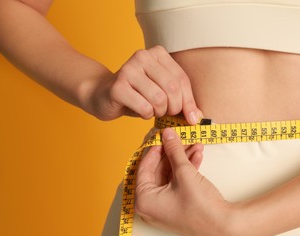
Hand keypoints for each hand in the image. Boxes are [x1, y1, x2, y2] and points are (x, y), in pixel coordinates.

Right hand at [85, 45, 201, 123]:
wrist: (102, 95)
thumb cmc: (137, 95)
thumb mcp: (161, 92)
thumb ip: (180, 100)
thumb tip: (197, 117)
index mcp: (157, 53)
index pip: (182, 79)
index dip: (189, 102)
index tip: (192, 119)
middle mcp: (143, 56)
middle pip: (172, 88)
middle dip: (174, 108)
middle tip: (168, 114)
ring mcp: (128, 70)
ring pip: (159, 99)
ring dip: (159, 112)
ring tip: (152, 110)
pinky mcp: (118, 86)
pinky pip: (144, 107)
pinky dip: (146, 115)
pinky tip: (140, 110)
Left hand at [135, 128, 234, 235]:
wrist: (223, 225)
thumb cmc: (200, 205)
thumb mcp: (184, 172)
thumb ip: (173, 150)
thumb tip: (167, 134)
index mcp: (144, 200)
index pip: (144, 168)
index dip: (155, 149)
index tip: (163, 137)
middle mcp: (150, 206)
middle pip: (158, 171)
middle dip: (173, 153)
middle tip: (179, 139)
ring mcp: (163, 208)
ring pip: (170, 176)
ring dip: (182, 159)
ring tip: (195, 145)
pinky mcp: (176, 207)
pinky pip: (176, 184)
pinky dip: (186, 171)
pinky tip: (197, 157)